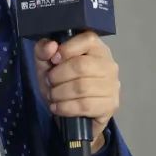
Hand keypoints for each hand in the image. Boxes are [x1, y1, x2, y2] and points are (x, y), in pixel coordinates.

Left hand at [35, 32, 120, 149]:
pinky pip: (85, 105)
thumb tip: (51, 46)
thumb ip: (43, 50)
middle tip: (50, 82)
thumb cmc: (62, 82)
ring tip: (53, 96)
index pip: (87, 40)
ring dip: (60, 93)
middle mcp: (109, 64)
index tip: (53, 60)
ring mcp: (112, 85)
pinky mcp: (110, 105)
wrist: (73, 115)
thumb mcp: (47, 63)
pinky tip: (58, 107)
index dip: (66, 49)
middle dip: (58, 76)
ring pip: (82, 87)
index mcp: (96, 48)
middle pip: (81, 66)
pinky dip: (65, 107)